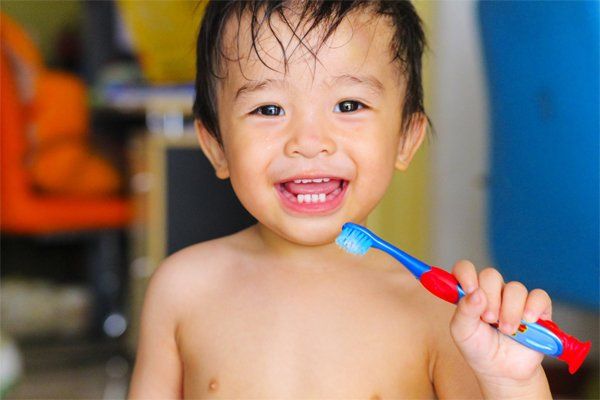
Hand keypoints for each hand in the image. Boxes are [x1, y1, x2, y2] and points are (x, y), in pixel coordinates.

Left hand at [448, 260, 551, 383]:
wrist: (502, 371)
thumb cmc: (478, 348)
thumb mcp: (462, 332)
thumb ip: (463, 311)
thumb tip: (475, 292)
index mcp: (471, 293)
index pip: (465, 269)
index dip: (466, 274)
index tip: (469, 289)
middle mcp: (493, 292)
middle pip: (491, 275)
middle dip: (490, 298)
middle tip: (489, 319)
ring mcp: (515, 299)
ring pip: (515, 288)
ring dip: (510, 310)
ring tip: (506, 330)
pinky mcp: (537, 309)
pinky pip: (539, 296)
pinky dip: (534, 307)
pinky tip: (528, 321)